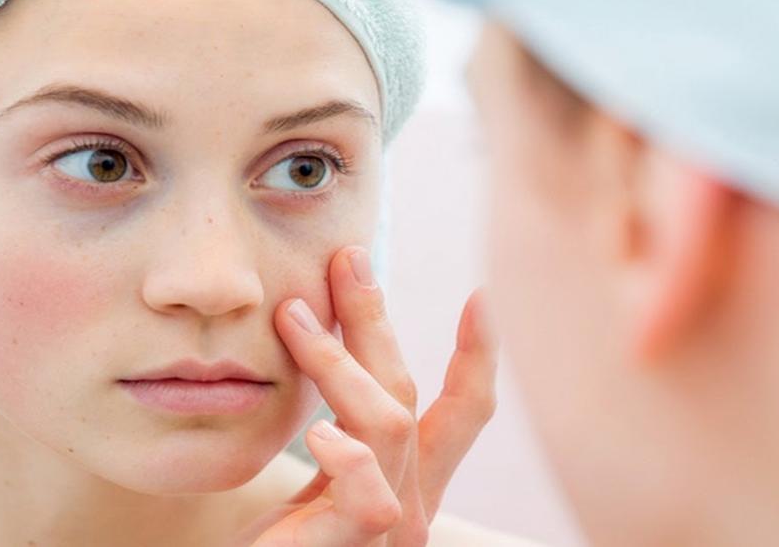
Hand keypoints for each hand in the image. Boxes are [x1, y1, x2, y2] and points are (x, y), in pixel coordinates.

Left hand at [241, 246, 497, 545]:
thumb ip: (338, 434)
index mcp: (404, 482)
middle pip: (408, 391)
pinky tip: (316, 430)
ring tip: (294, 318)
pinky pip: (368, 495)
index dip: (478, 356)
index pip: (458, 414)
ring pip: (387, 422)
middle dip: (379, 318)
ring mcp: (389, 530)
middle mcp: (410, 501)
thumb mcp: (318, 487)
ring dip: (340, 360)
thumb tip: (318, 341)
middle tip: (346, 258)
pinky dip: (346, 453)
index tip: (484, 297)